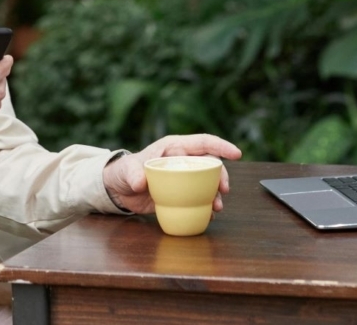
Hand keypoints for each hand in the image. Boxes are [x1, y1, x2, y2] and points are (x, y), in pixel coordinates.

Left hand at [102, 134, 242, 214]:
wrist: (119, 190)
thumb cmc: (124, 172)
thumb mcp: (127, 171)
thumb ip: (133, 175)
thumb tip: (141, 183)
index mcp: (174, 148)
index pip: (202, 143)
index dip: (221, 146)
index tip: (236, 153)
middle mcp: (183, 161)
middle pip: (210, 165)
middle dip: (222, 176)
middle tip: (224, 190)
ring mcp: (184, 178)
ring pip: (208, 183)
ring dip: (216, 194)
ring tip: (217, 207)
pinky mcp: (182, 194)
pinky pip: (199, 198)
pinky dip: (206, 205)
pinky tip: (208, 214)